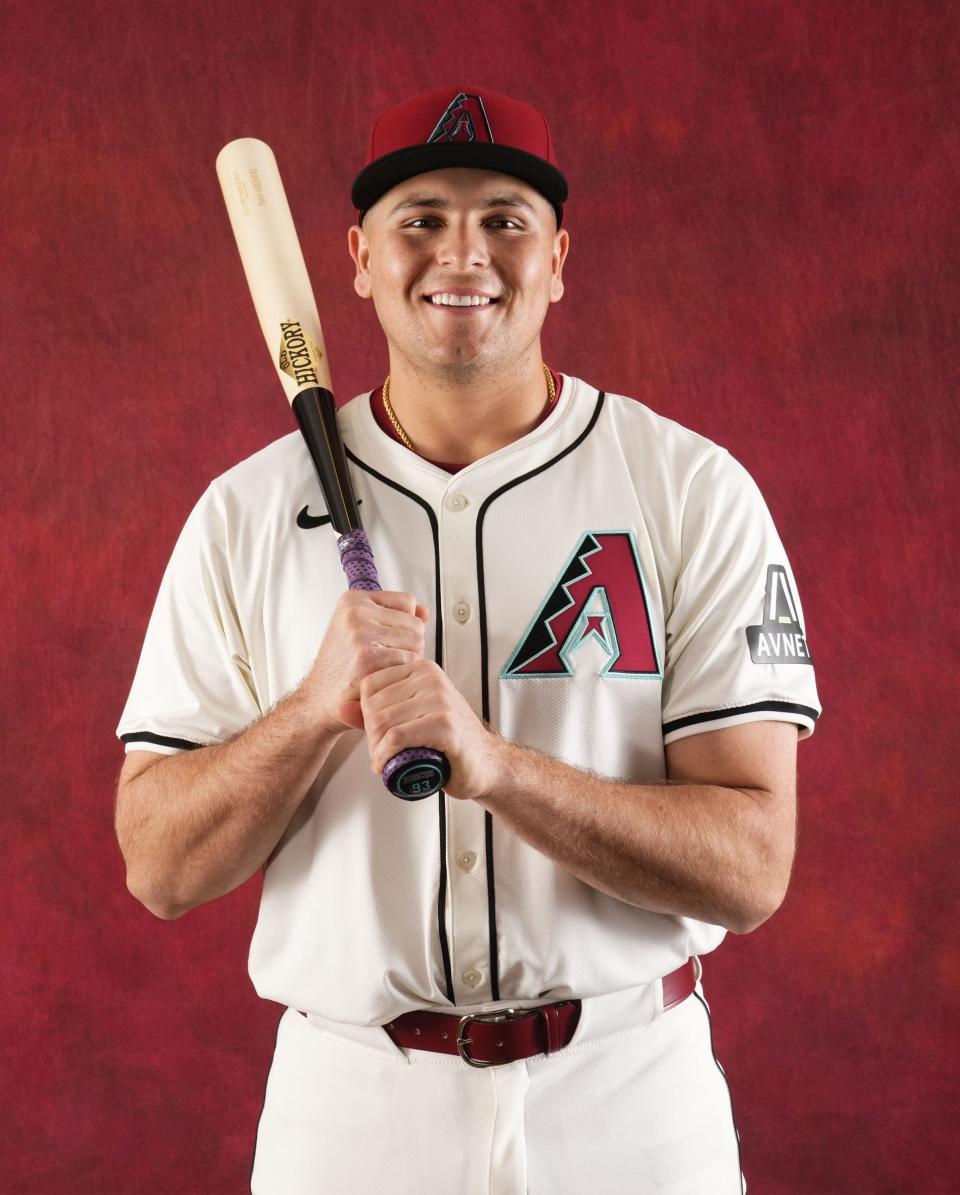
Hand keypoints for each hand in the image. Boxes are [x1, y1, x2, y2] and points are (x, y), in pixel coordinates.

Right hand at [299, 591, 428, 735]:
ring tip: (383, 670)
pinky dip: (402, 675)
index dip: (404, 625)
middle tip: (385, 662)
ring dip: (408, 662)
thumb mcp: (361, 630)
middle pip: (415, 625)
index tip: (385, 640)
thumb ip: (394, 617)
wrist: (317, 699)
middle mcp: (355, 612)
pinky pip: (410, 662)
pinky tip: (384, 681)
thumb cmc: (342, 667)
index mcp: (352, 600)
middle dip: (409, 646)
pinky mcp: (368, 658)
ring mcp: (360, 634)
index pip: (407, 602)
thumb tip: (424, 611)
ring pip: (416, 643)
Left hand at [361, 660, 507, 801]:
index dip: (365, 714)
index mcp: (422, 669)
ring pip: (383, 723)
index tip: (377, 732)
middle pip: (374, 706)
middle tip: (381, 751)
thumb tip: (340, 707)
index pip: (370, 685)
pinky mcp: (444, 725)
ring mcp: (440, 700)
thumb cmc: (450, 741)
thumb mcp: (410, 718)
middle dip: (371, 735)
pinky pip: (397, 738)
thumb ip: (374, 712)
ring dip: (377, 750)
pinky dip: (385, 756)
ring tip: (386, 759)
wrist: (485, 763)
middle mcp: (431, 679)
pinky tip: (387, 765)